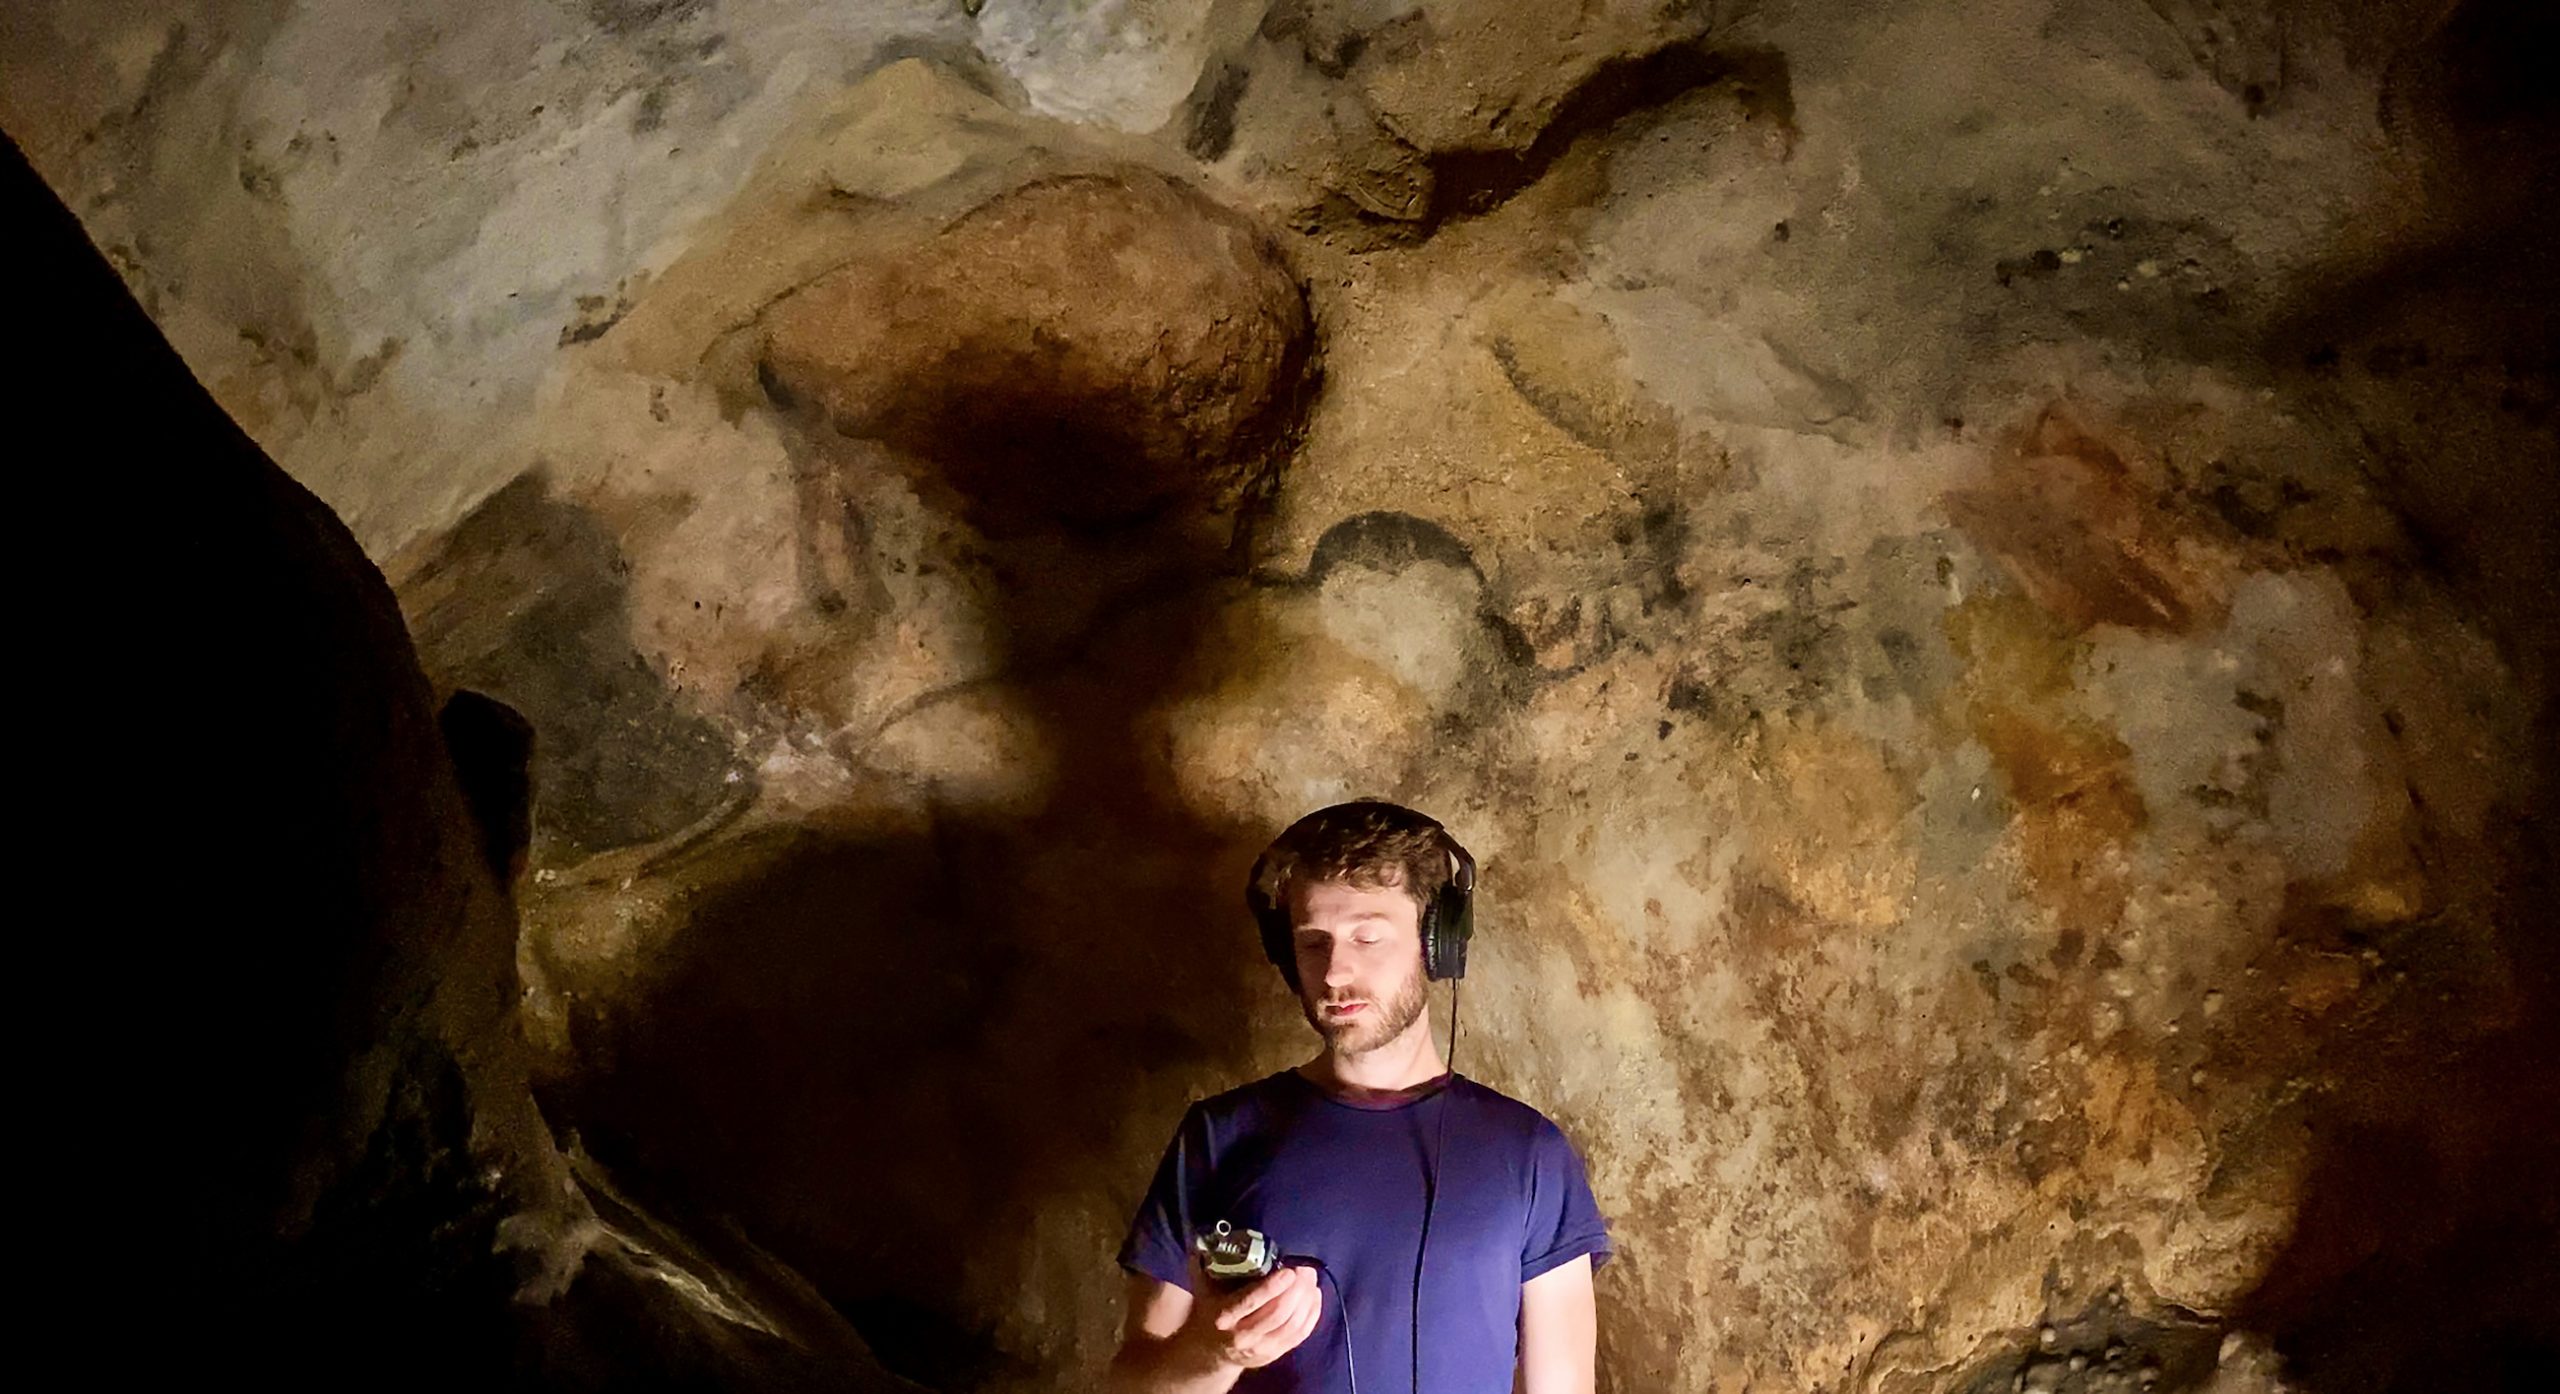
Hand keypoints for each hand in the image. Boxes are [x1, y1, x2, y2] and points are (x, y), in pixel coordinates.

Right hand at [1183, 1254, 1323, 1371]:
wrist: (1209, 1351)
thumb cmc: (1208, 1310)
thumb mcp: (1201, 1287)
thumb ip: (1203, 1263)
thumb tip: (1206, 1235)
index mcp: (1224, 1315)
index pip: (1251, 1302)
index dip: (1273, 1287)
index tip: (1290, 1270)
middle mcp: (1243, 1336)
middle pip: (1278, 1312)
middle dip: (1298, 1289)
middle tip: (1306, 1269)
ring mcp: (1261, 1348)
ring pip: (1293, 1325)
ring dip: (1307, 1300)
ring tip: (1311, 1279)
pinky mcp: (1275, 1355)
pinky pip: (1300, 1335)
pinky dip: (1312, 1314)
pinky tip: (1314, 1296)